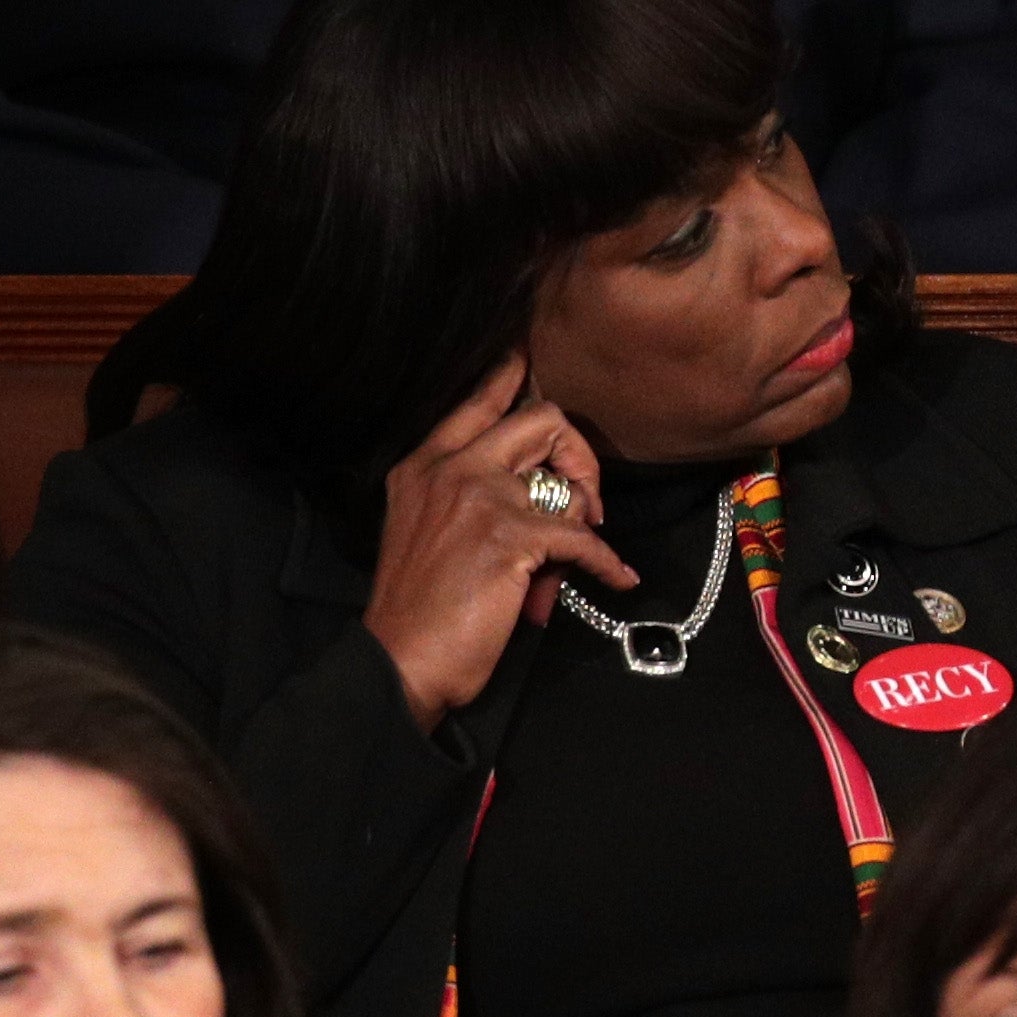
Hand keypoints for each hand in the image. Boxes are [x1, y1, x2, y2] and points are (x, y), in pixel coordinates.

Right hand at [362, 356, 620, 726]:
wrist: (400, 660)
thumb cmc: (419, 610)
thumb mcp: (430, 533)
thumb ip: (476, 502)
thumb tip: (546, 513)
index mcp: (424, 465)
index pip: (476, 400)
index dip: (510, 374)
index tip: (529, 355)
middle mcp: (451, 468)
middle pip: (539, 419)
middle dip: (577, 453)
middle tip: (583, 499)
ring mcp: (481, 498)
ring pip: (567, 476)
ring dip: (586, 515)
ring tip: (575, 554)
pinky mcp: (511, 536)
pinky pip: (583, 537)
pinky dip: (606, 562)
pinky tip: (616, 576)